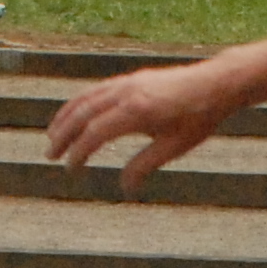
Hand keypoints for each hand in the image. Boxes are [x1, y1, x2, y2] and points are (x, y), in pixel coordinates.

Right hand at [44, 58, 246, 194]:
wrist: (216, 84)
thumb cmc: (198, 118)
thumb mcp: (174, 147)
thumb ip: (145, 165)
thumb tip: (125, 188)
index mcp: (137, 111)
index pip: (96, 132)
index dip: (79, 151)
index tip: (71, 168)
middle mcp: (127, 93)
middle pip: (83, 113)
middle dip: (63, 135)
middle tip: (50, 156)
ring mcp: (127, 83)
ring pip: (86, 98)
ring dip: (66, 117)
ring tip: (53, 136)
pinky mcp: (131, 79)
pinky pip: (96, 90)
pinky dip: (80, 103)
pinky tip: (75, 115)